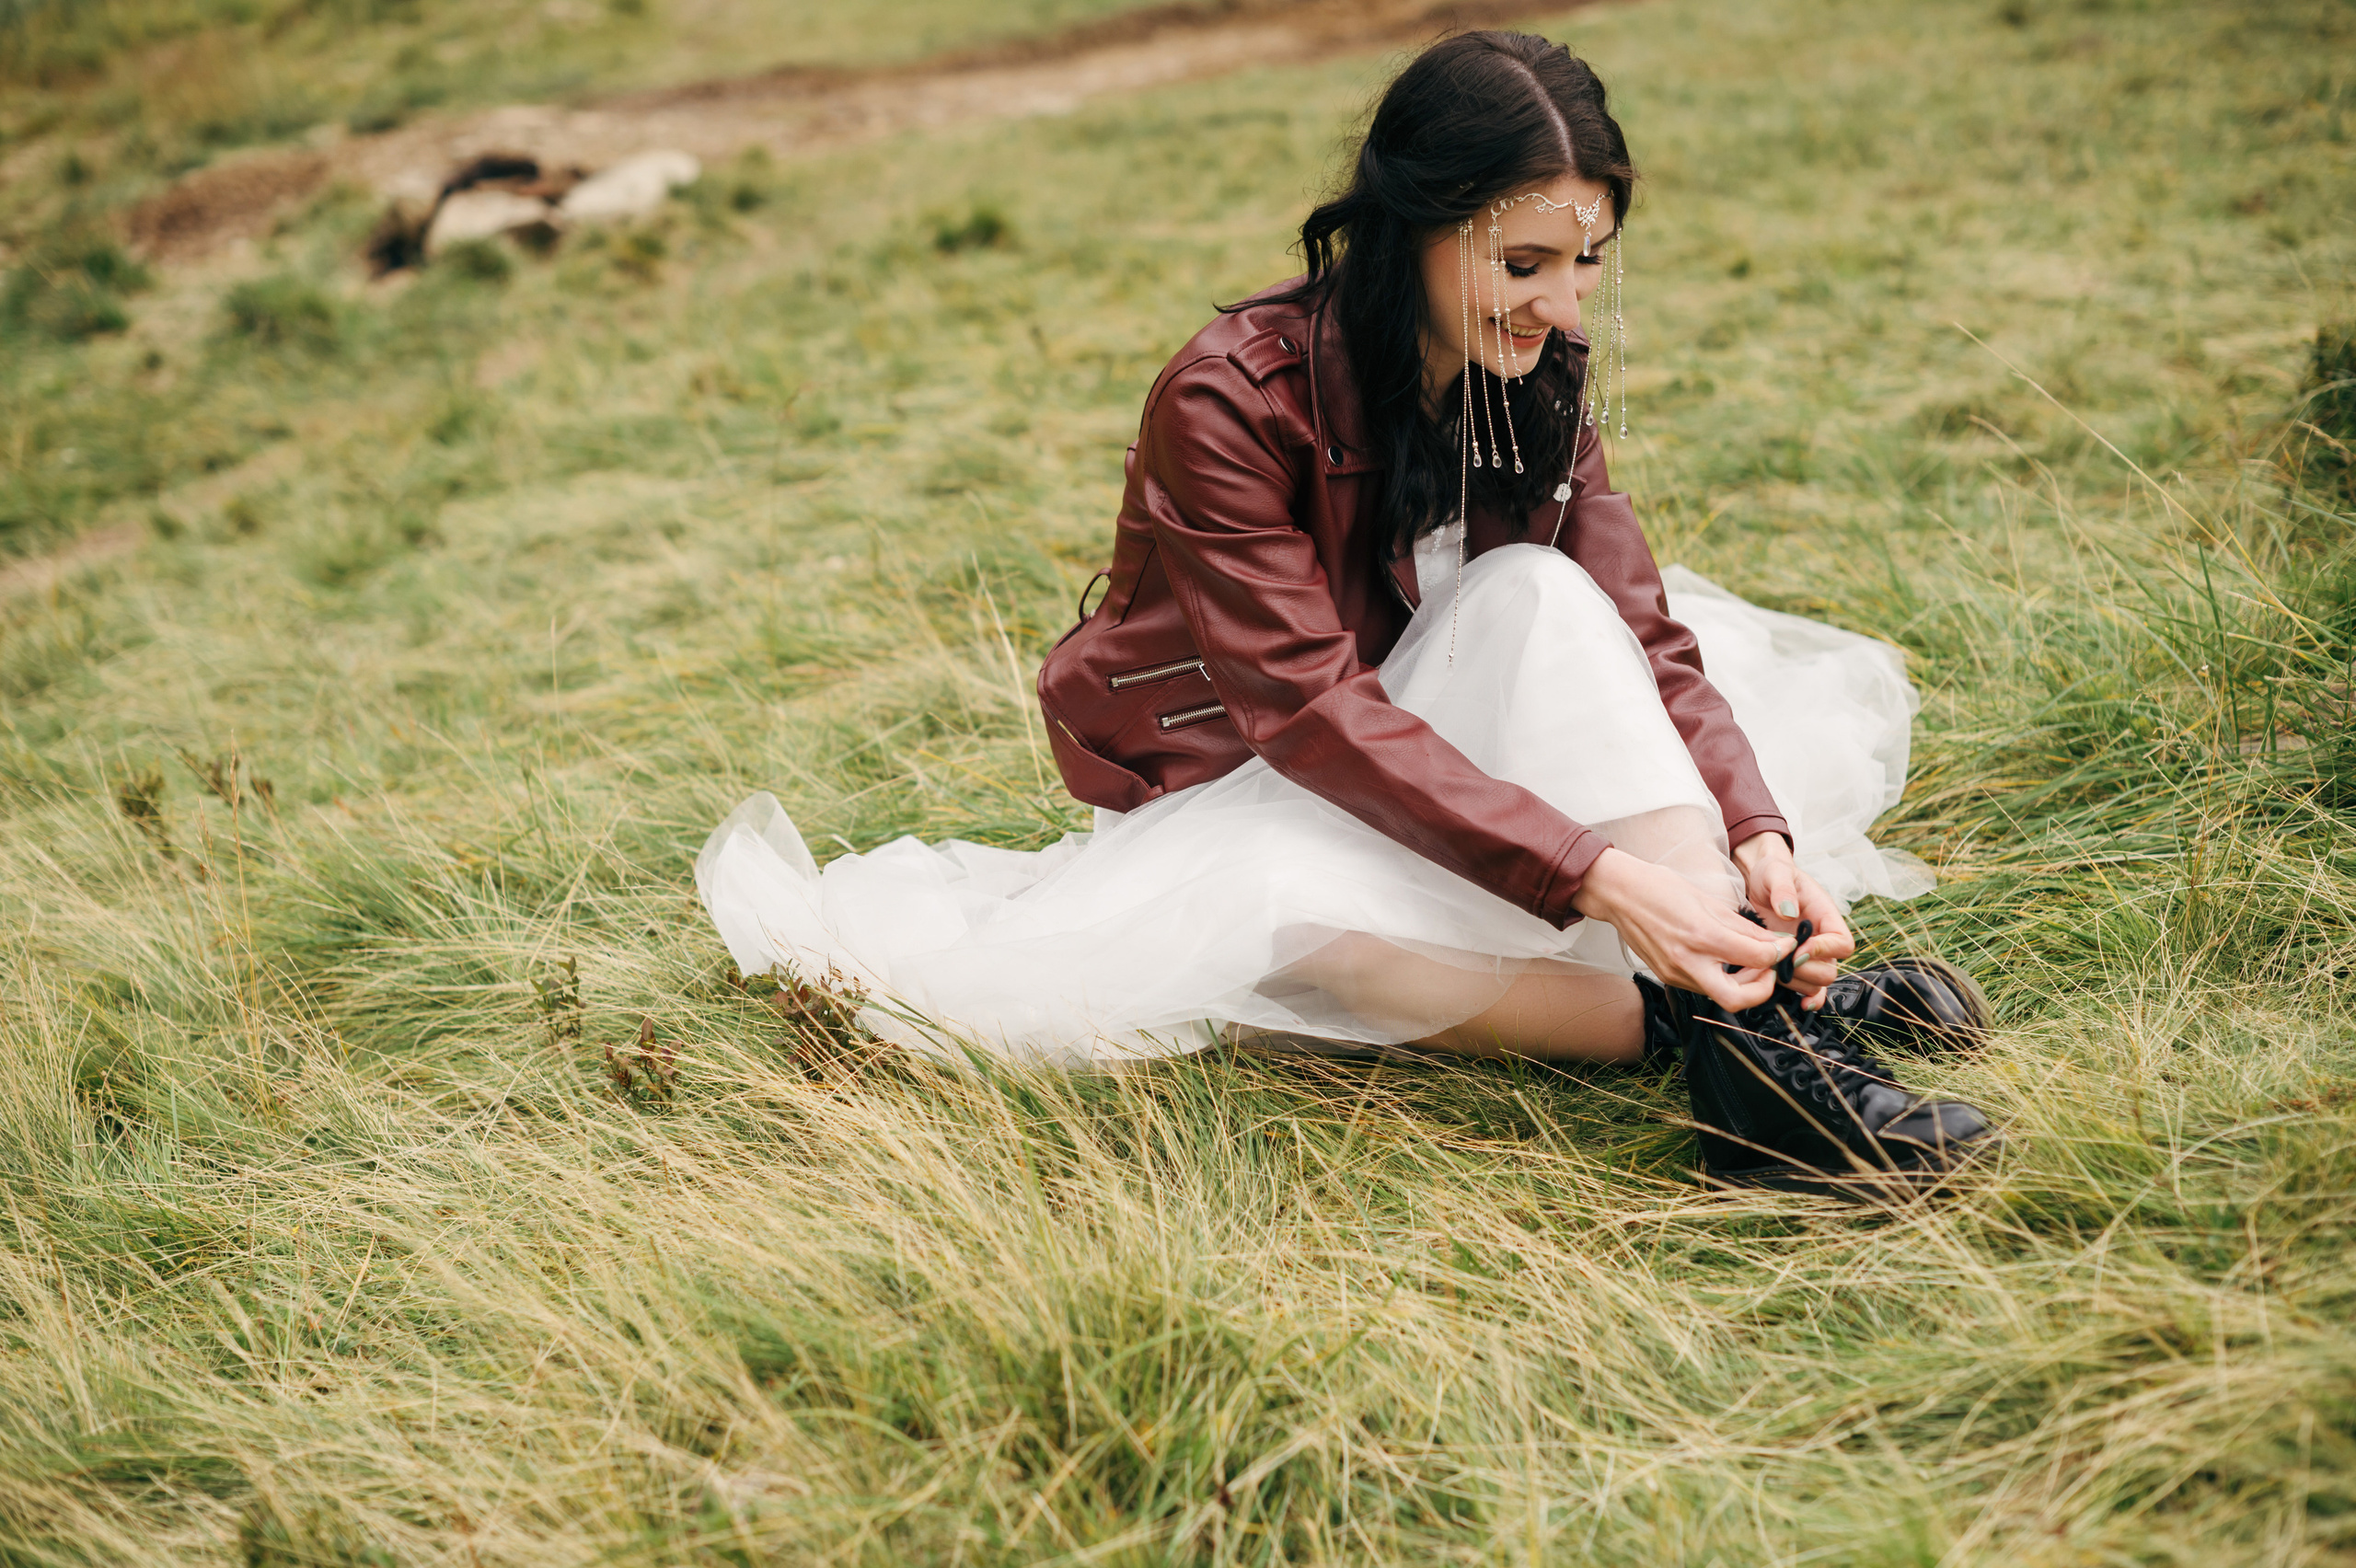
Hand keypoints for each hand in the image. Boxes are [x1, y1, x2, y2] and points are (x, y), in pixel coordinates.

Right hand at [1570, 847, 1796, 1010]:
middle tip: (1770, 969)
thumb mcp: (1708, 901)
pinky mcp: (1668, 977)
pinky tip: (1725, 961)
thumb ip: (1743, 927)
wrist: (1619, 894)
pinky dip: (1721, 978)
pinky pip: (1703, 987)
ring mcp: (1675, 973)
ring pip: (1721, 995)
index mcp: (1701, 935)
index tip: (1785, 946)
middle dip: (1763, 988)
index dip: (1779, 953)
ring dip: (1743, 985)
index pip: (1756, 957)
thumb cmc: (1659, 889)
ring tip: (1749, 963)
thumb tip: (1773, 942)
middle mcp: (1687, 961)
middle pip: (1737, 999)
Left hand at [1729, 832, 1853, 1004]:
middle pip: (1830, 970)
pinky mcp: (1794, 965)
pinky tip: (1797, 1003)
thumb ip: (1783, 888)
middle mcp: (1822, 939)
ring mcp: (1809, 955)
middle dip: (1805, 970)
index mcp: (1826, 916)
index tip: (1798, 948)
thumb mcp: (1775, 872)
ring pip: (1816, 984)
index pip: (1843, 943)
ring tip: (1771, 969)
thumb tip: (1788, 912)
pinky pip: (1809, 989)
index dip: (1824, 950)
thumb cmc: (1772, 874)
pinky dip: (1806, 999)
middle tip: (1779, 961)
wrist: (1757, 881)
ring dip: (1796, 982)